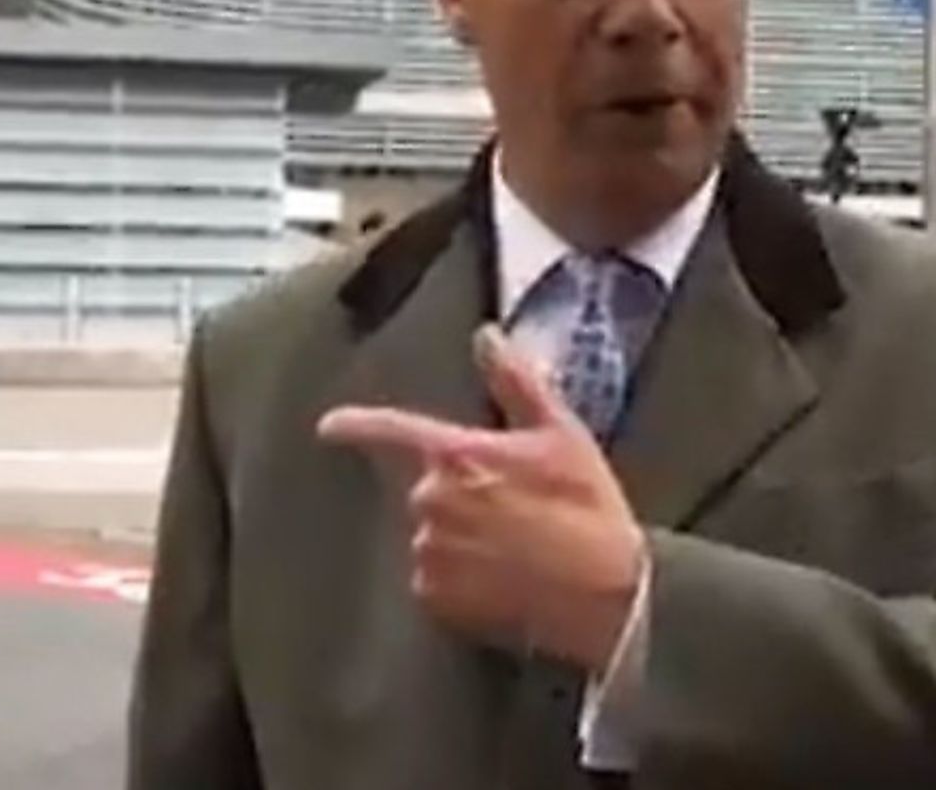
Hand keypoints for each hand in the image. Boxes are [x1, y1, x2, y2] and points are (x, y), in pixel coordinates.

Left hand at [318, 325, 644, 674]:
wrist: (606, 594)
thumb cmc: (587, 509)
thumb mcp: (562, 434)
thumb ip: (516, 382)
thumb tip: (486, 337)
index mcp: (456, 456)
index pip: (390, 430)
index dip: (355, 425)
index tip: (329, 426)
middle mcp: (430, 503)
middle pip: (424, 487)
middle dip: (460, 491)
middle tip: (515, 506)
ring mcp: (429, 553)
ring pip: (432, 533)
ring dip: (461, 534)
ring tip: (516, 546)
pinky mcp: (435, 599)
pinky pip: (436, 578)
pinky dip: (461, 576)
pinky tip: (504, 577)